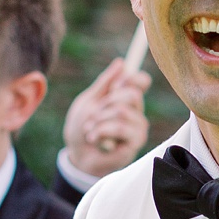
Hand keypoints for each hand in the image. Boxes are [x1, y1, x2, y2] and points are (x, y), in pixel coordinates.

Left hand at [63, 57, 149, 177]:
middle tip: (93, 116)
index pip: (141, 81)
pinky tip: (94, 140)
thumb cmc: (82, 128)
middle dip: (107, 103)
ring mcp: (138, 128)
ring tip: (90, 130)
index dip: (131, 79)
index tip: (114, 86)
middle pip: (132, 94)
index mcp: (127, 100)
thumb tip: (122, 63)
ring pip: (123, 111)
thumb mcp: (89, 101)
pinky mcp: (135, 143)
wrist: (76, 155)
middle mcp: (136, 113)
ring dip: (99, 120)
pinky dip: (101, 131)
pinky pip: (120, 128)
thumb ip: (105, 83)